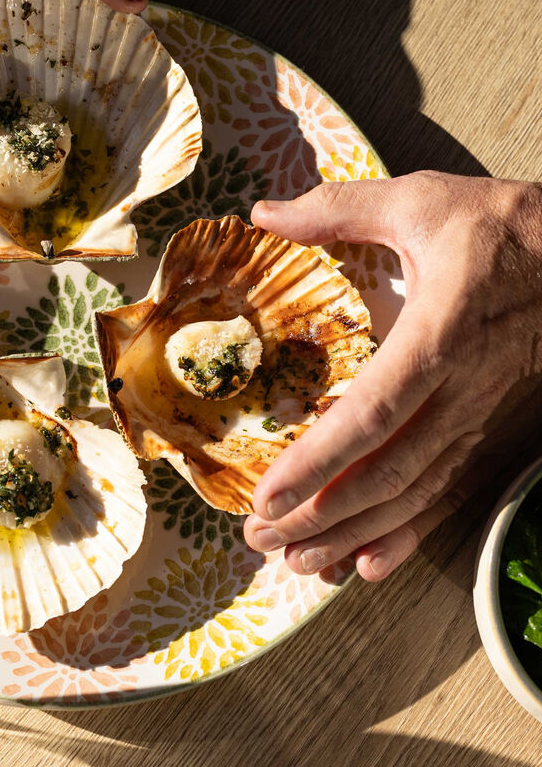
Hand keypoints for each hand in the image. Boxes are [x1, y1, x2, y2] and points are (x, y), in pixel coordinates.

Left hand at [243, 171, 541, 581]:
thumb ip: (340, 209)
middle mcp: (461, 390)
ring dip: (352, 533)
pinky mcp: (487, 431)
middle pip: (385, 472)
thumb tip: (264, 210)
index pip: (371, 414)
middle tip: (259, 539)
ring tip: (294, 562)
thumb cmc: (507, 227)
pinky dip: (407, 535)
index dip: (318, 462)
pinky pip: (446, 493)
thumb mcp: (424, 201)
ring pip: (413, 493)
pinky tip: (367, 565)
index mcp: (440, 334)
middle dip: (319, 514)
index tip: (267, 498)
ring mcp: (478, 418)